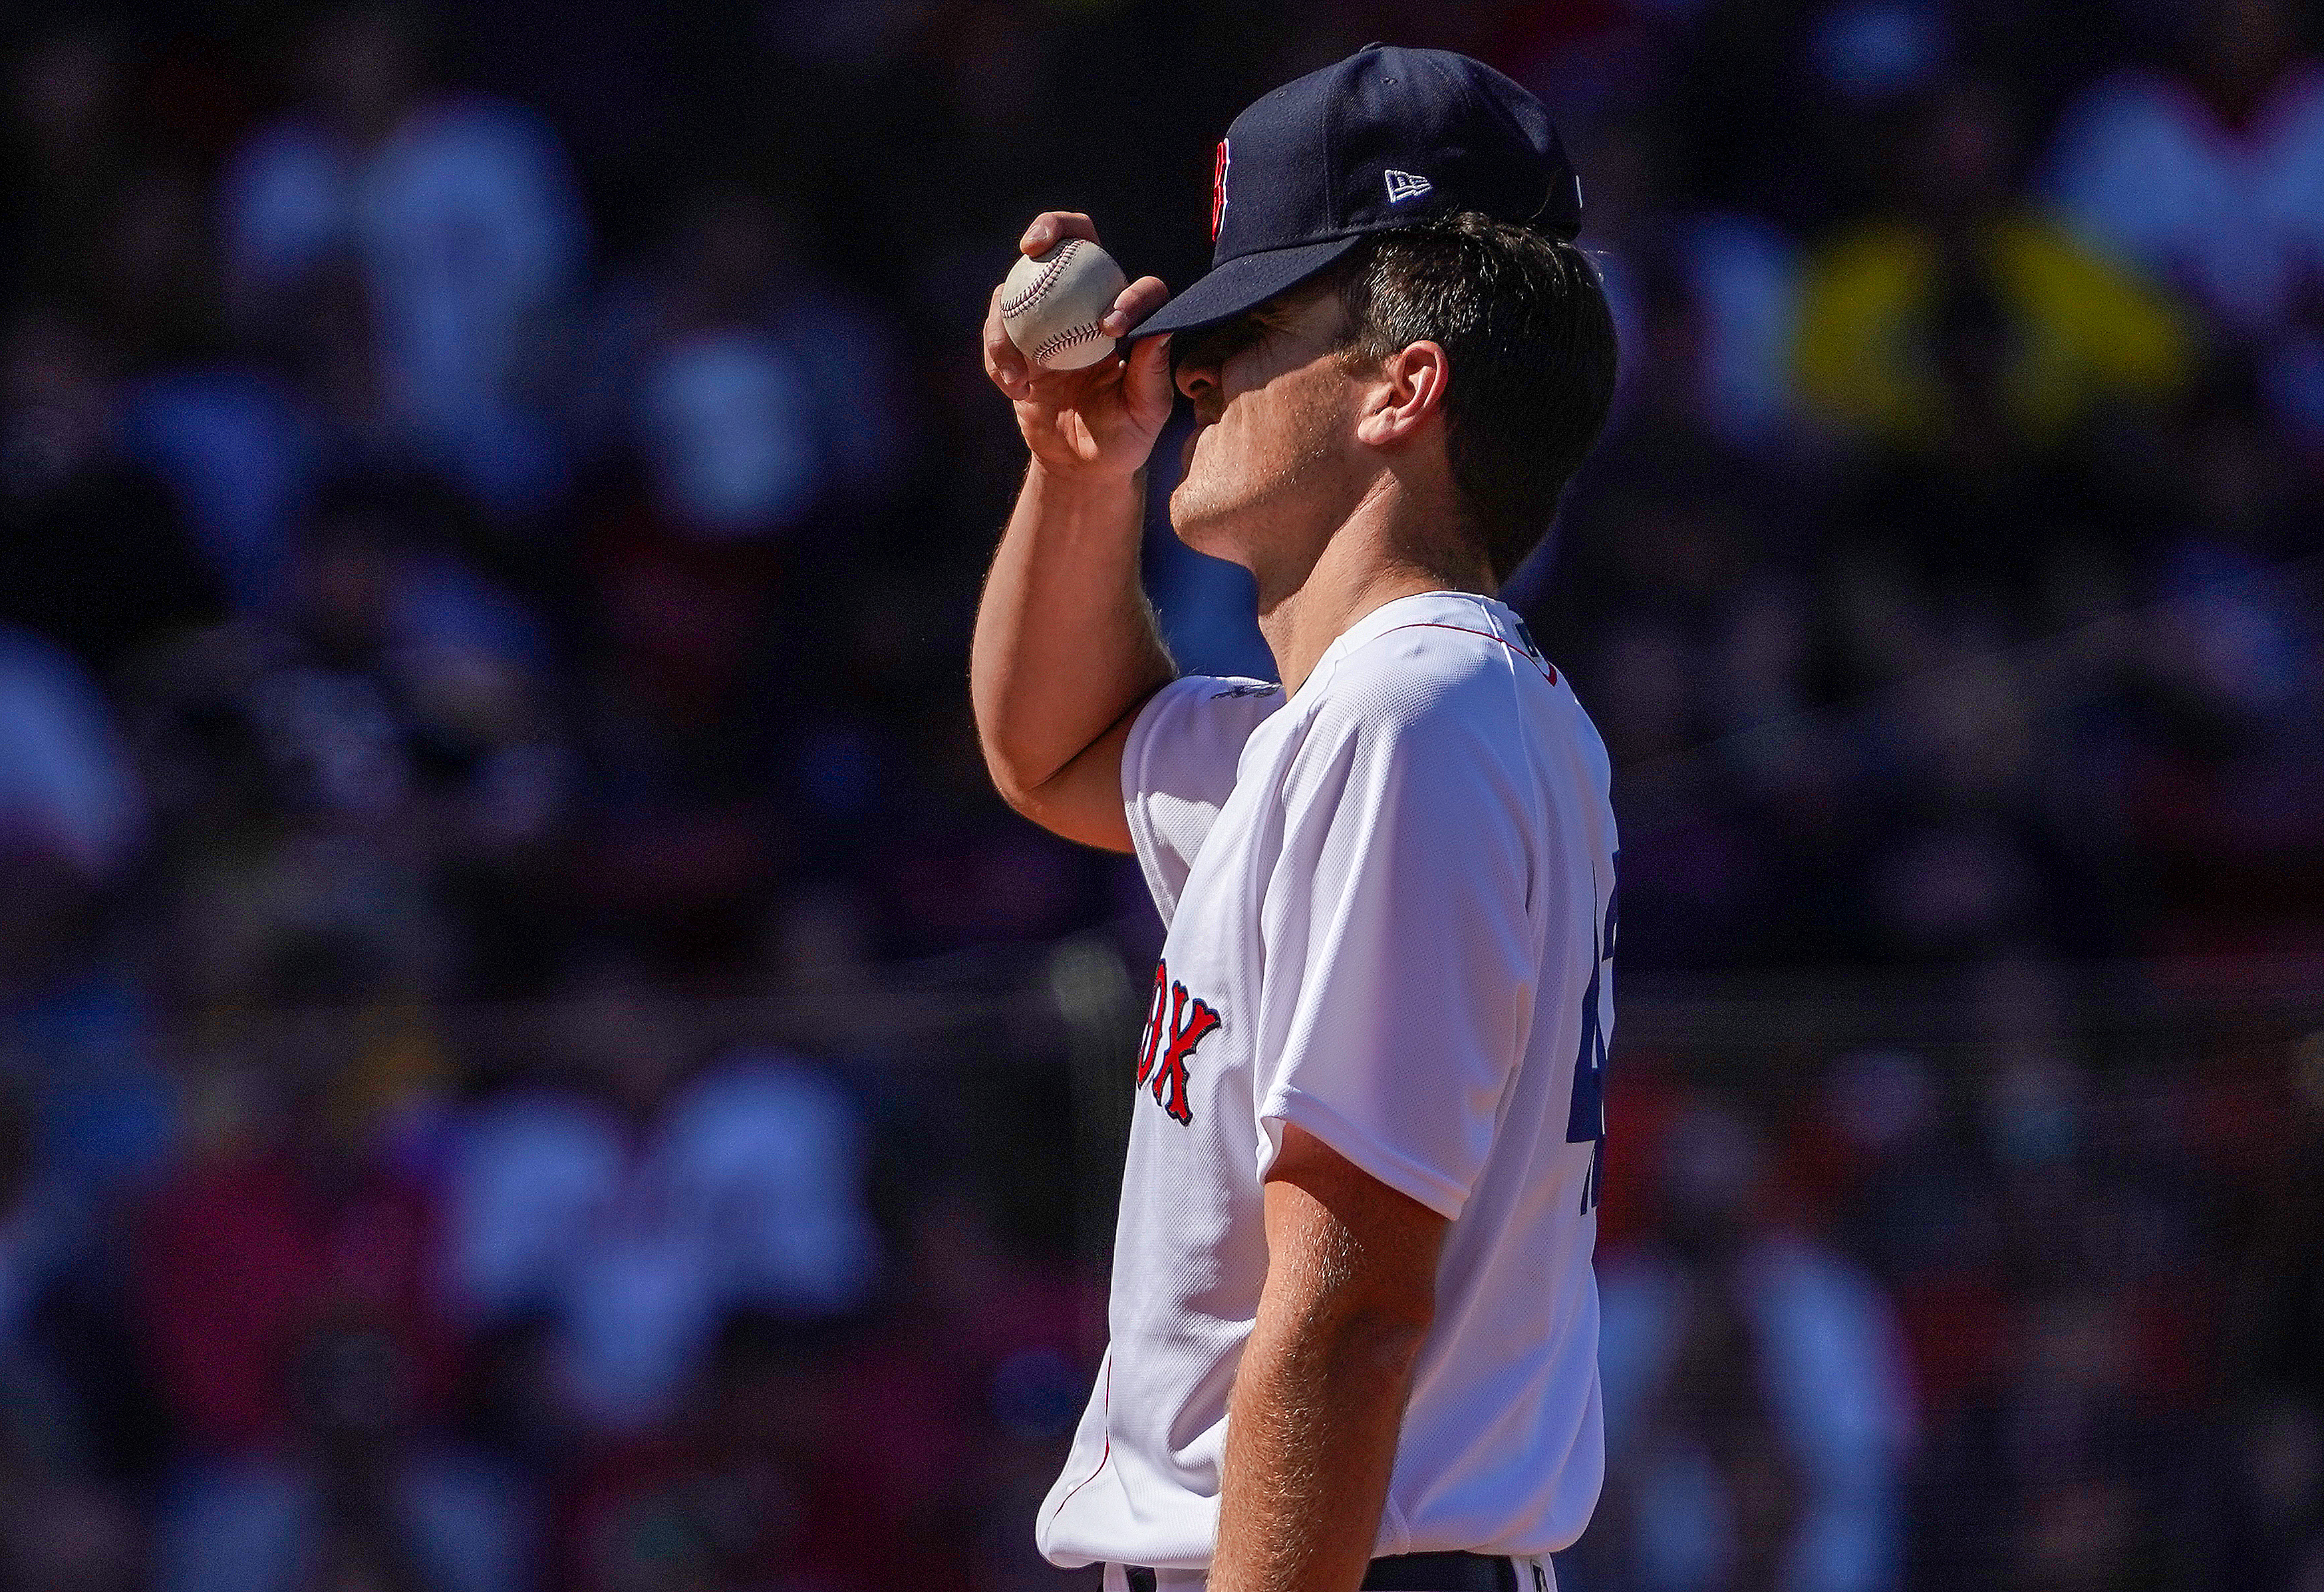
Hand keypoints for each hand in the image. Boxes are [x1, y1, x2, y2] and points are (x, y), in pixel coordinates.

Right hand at [984, 212, 1174, 479]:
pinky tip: (1015, 389)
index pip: (1135, 286)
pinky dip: (997, 357)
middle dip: (1051, 226)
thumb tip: (1159, 329)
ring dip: (1005, 322)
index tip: (1109, 328)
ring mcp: (1046, 317)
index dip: (1128, 294)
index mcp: (1127, 316)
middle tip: (1033, 245)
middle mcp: (1087, 303)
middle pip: (1071, 243)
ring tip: (1018, 372)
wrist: (1083, 463)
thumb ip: (1152, 372)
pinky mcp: (1016, 340)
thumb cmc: (1124, 436)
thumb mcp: (1146, 411)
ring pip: (1018, 287)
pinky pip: (996, 332)